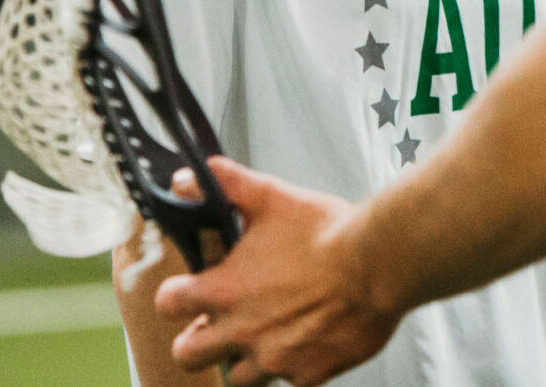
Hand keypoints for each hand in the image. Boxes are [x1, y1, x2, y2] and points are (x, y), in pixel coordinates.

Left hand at [154, 158, 400, 386]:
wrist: (378, 264)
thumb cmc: (329, 233)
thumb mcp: (272, 198)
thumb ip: (228, 187)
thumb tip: (188, 179)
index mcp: (225, 290)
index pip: (167, 304)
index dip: (174, 296)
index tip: (186, 292)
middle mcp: (241, 330)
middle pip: (187, 355)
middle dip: (196, 341)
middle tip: (215, 326)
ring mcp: (273, 358)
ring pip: (236, 378)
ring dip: (243, 359)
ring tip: (262, 338)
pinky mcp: (307, 374)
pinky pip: (288, 382)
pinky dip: (293, 366)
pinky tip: (305, 343)